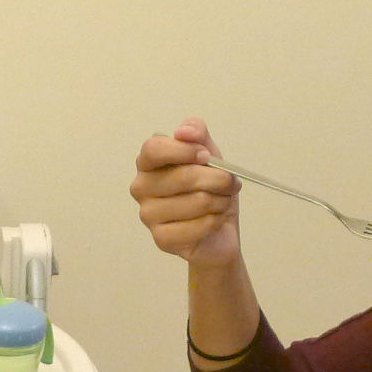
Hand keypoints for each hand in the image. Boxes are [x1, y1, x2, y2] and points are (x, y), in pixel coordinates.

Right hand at [130, 119, 241, 268]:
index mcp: (147, 163)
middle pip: (184, 176)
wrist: (218, 229)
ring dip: (221, 201)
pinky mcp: (161, 239)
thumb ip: (197, 134)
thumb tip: (184, 131)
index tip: (207, 156)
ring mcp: (148, 215)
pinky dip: (216, 221)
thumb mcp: (209, 154)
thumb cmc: (209, 188)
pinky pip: (199, 225)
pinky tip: (215, 220)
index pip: (154, 149)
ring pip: (197, 202)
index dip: (184, 150)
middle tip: (231, 183)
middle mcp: (141, 188)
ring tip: (223, 202)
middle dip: (219, 179)